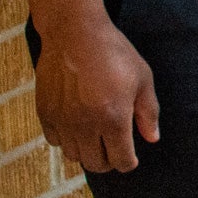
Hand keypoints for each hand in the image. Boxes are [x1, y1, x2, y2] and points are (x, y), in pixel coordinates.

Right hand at [35, 15, 158, 172]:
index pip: (120, 160)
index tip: (130, 159)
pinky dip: (66, 140)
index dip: (128, 163)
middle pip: (95, 164)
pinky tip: (76, 126)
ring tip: (96, 138)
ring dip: (86, 152)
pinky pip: (54, 141)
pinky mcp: (45, 113)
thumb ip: (148, 112)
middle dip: (108, 161)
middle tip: (114, 150)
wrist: (75, 33)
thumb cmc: (114, 53)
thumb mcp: (142, 78)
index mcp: (113, 118)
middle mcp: (85, 125)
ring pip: (73, 155)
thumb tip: (152, 139)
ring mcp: (63, 120)